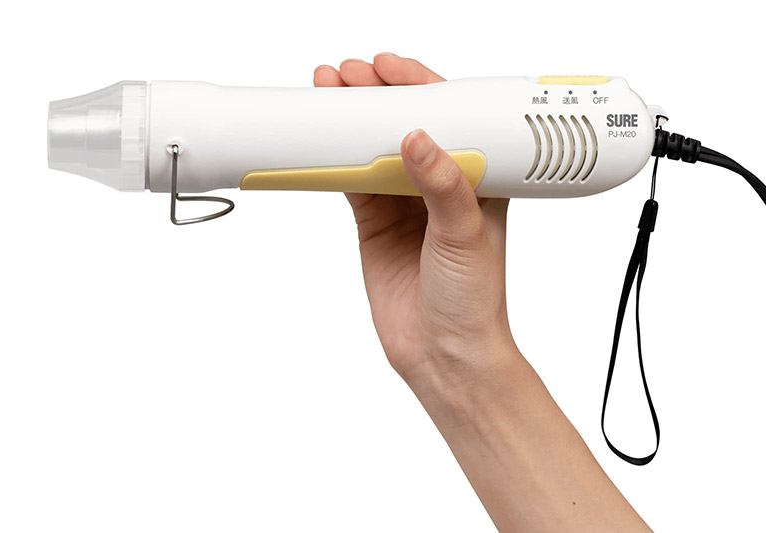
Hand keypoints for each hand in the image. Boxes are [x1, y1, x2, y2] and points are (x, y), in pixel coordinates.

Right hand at [313, 54, 516, 387]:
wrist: (444, 355)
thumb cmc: (474, 302)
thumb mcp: (466, 236)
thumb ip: (443, 186)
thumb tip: (418, 138)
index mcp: (478, 181)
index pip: (450, 118)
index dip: (421, 87)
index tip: (393, 71)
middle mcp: (441, 187)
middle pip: (406, 126)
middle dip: (377, 96)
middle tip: (350, 77)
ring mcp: (405, 205)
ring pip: (374, 149)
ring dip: (351, 122)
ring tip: (327, 93)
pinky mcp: (375, 224)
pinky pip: (351, 182)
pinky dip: (335, 161)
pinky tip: (320, 139)